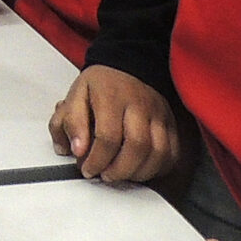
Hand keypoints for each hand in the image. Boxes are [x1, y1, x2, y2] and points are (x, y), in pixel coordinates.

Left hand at [48, 65, 182, 183]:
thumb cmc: (101, 85)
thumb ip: (69, 123)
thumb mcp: (75, 96)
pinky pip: (172, 153)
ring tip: (121, 174)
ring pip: (158, 153)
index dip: (97, 160)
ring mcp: (158, 113)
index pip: (108, 136)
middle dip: (119, 170)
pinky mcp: (170, 123)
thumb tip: (76, 149)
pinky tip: (140, 169)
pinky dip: (157, 169)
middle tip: (105, 175)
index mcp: (111, 95)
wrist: (127, 66)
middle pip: (137, 146)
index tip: (87, 168)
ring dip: (138, 173)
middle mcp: (139, 104)